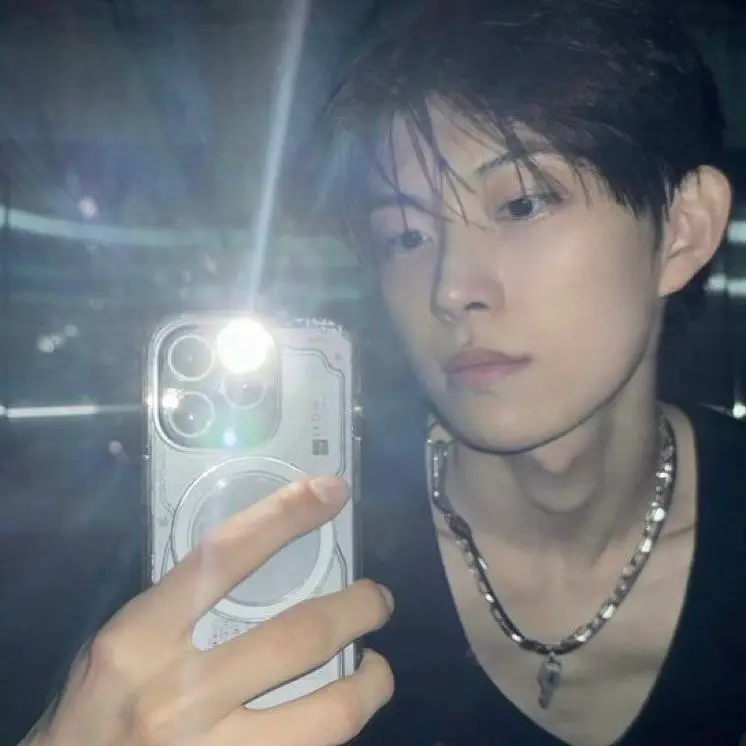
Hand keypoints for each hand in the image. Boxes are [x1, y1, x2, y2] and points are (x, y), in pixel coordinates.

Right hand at [24, 477, 393, 745]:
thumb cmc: (95, 709)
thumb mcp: (123, 644)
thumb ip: (182, 607)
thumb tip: (261, 559)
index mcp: (139, 638)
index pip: (226, 554)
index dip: (286, 515)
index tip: (330, 491)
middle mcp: (175, 694)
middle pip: (298, 636)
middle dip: (357, 609)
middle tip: (377, 599)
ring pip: (326, 714)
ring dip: (370, 683)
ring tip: (378, 667)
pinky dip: (339, 729)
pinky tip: (342, 712)